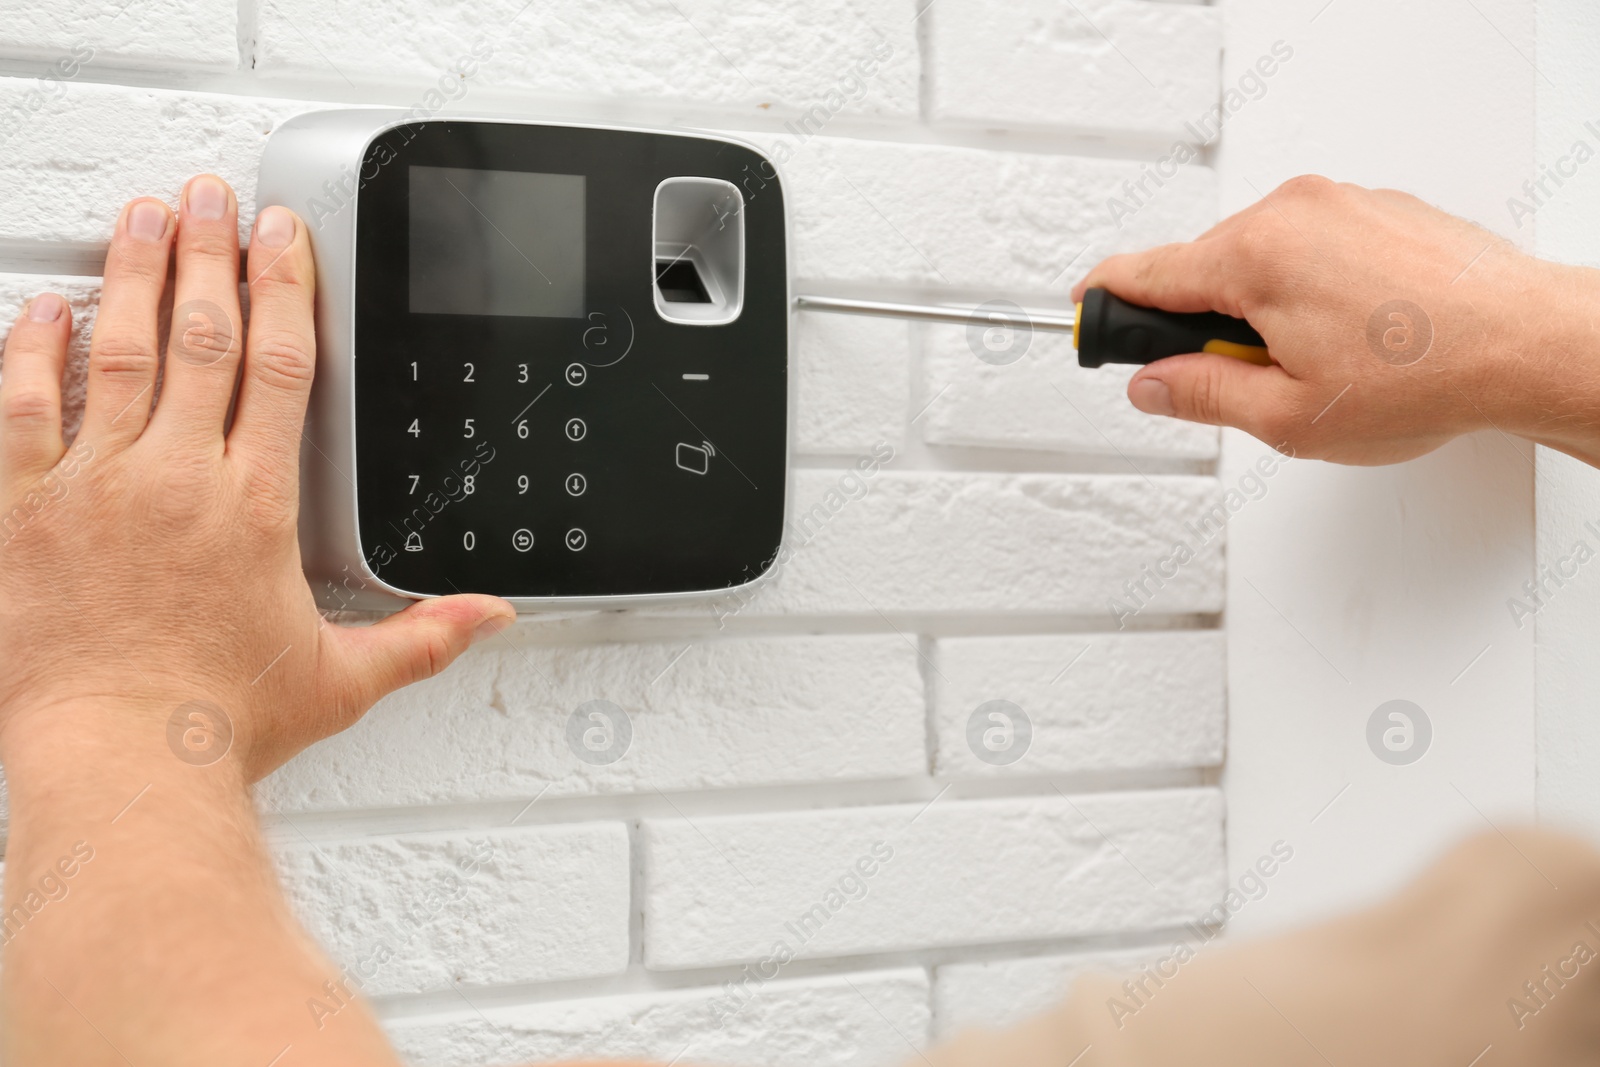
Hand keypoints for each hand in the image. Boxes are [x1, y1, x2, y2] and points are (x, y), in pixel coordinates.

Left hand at [0, 174, 513, 780]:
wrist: (122, 765)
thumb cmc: (221, 724)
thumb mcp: (343, 679)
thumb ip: (424, 636)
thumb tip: (491, 617)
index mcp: (254, 506)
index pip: (280, 367)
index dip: (285, 289)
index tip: (282, 239)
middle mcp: (176, 481)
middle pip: (200, 336)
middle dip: (209, 255)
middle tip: (211, 198)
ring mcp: (94, 489)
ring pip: (117, 353)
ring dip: (130, 277)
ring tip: (139, 218)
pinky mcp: (24, 513)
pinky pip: (20, 411)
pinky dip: (29, 353)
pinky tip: (41, 311)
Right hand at [1073, 175, 1599, 465]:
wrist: (1532, 345)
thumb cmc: (1429, 376)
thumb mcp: (1287, 416)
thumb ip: (1201, 396)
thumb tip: (1152, 384)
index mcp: (1255, 257)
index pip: (1145, 273)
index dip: (1103, 302)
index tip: (1082, 315)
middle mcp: (1293, 211)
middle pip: (1205, 268)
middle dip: (1205, 325)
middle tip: (1241, 382)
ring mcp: (1341, 203)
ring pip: (1261, 258)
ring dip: (1263, 310)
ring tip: (1318, 365)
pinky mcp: (1379, 208)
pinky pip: (1312, 245)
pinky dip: (1310, 288)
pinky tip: (1352, 337)